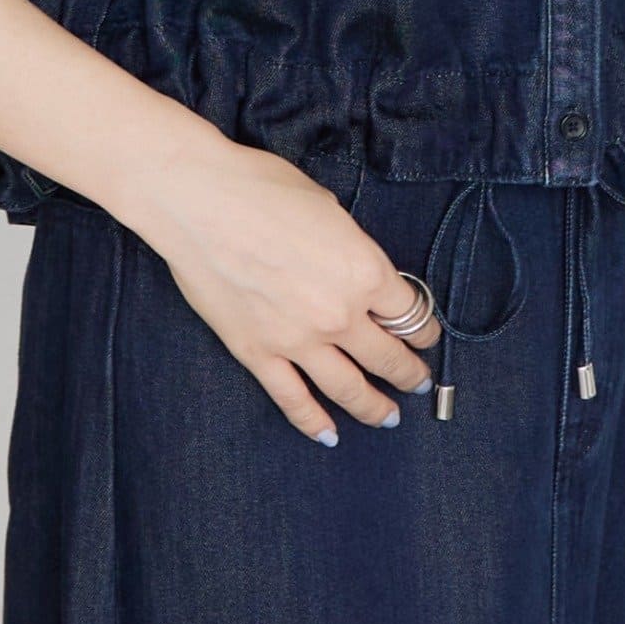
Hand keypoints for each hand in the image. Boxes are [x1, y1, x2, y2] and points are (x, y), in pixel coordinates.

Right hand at [109, 134, 442, 445]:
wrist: (199, 203)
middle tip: (418, 382)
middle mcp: (340, 314)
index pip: (411, 313)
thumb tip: (349, 263)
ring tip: (389, 417)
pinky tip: (329, 435)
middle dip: (410, 373)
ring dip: (375, 407)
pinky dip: (313, 422)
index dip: (424, 327)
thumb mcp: (327, 207)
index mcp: (364, 271)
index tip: (425, 334)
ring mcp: (298, 340)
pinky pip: (293, 400)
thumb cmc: (261, 189)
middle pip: (389, 357)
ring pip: (349, 389)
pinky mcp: (258, 354)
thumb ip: (348, 246)